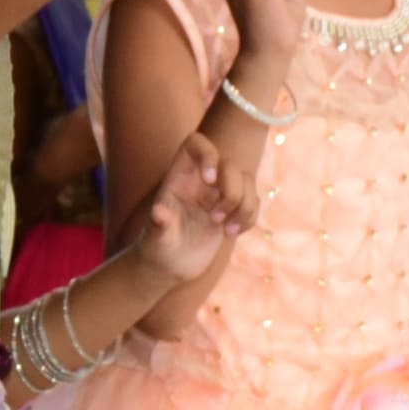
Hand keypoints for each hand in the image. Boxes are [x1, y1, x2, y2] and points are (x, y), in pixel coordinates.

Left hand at [124, 131, 253, 290]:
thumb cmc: (156, 249)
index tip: (210, 180)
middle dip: (231, 192)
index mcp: (179, 177)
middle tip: (215, 218)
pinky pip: (253, 201)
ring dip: (244, 206)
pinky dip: (249, 218)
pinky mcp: (232, 208)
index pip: (196, 143)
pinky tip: (232, 233)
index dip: (208, 153)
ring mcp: (219, 193)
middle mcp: (201, 180)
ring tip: (227, 230)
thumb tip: (158, 212)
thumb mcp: (155, 239)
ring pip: (247, 180)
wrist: (169, 266)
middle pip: (229, 164)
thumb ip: (158, 224)